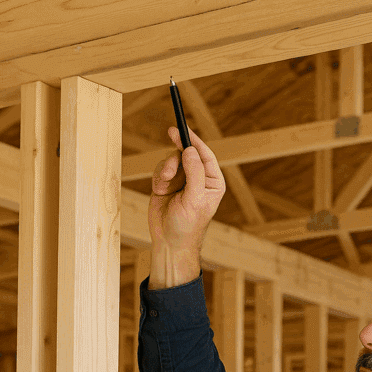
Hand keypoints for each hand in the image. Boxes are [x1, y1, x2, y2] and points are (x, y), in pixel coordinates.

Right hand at [148, 125, 225, 250]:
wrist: (169, 242)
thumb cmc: (188, 226)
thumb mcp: (195, 199)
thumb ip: (194, 173)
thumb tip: (190, 150)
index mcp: (213, 182)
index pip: (206, 156)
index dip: (196, 141)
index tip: (185, 129)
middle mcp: (199, 179)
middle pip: (188, 153)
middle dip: (178, 150)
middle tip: (171, 132)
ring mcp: (182, 181)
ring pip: (172, 160)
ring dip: (167, 167)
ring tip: (165, 181)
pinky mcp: (167, 184)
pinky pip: (161, 169)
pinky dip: (159, 176)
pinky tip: (160, 188)